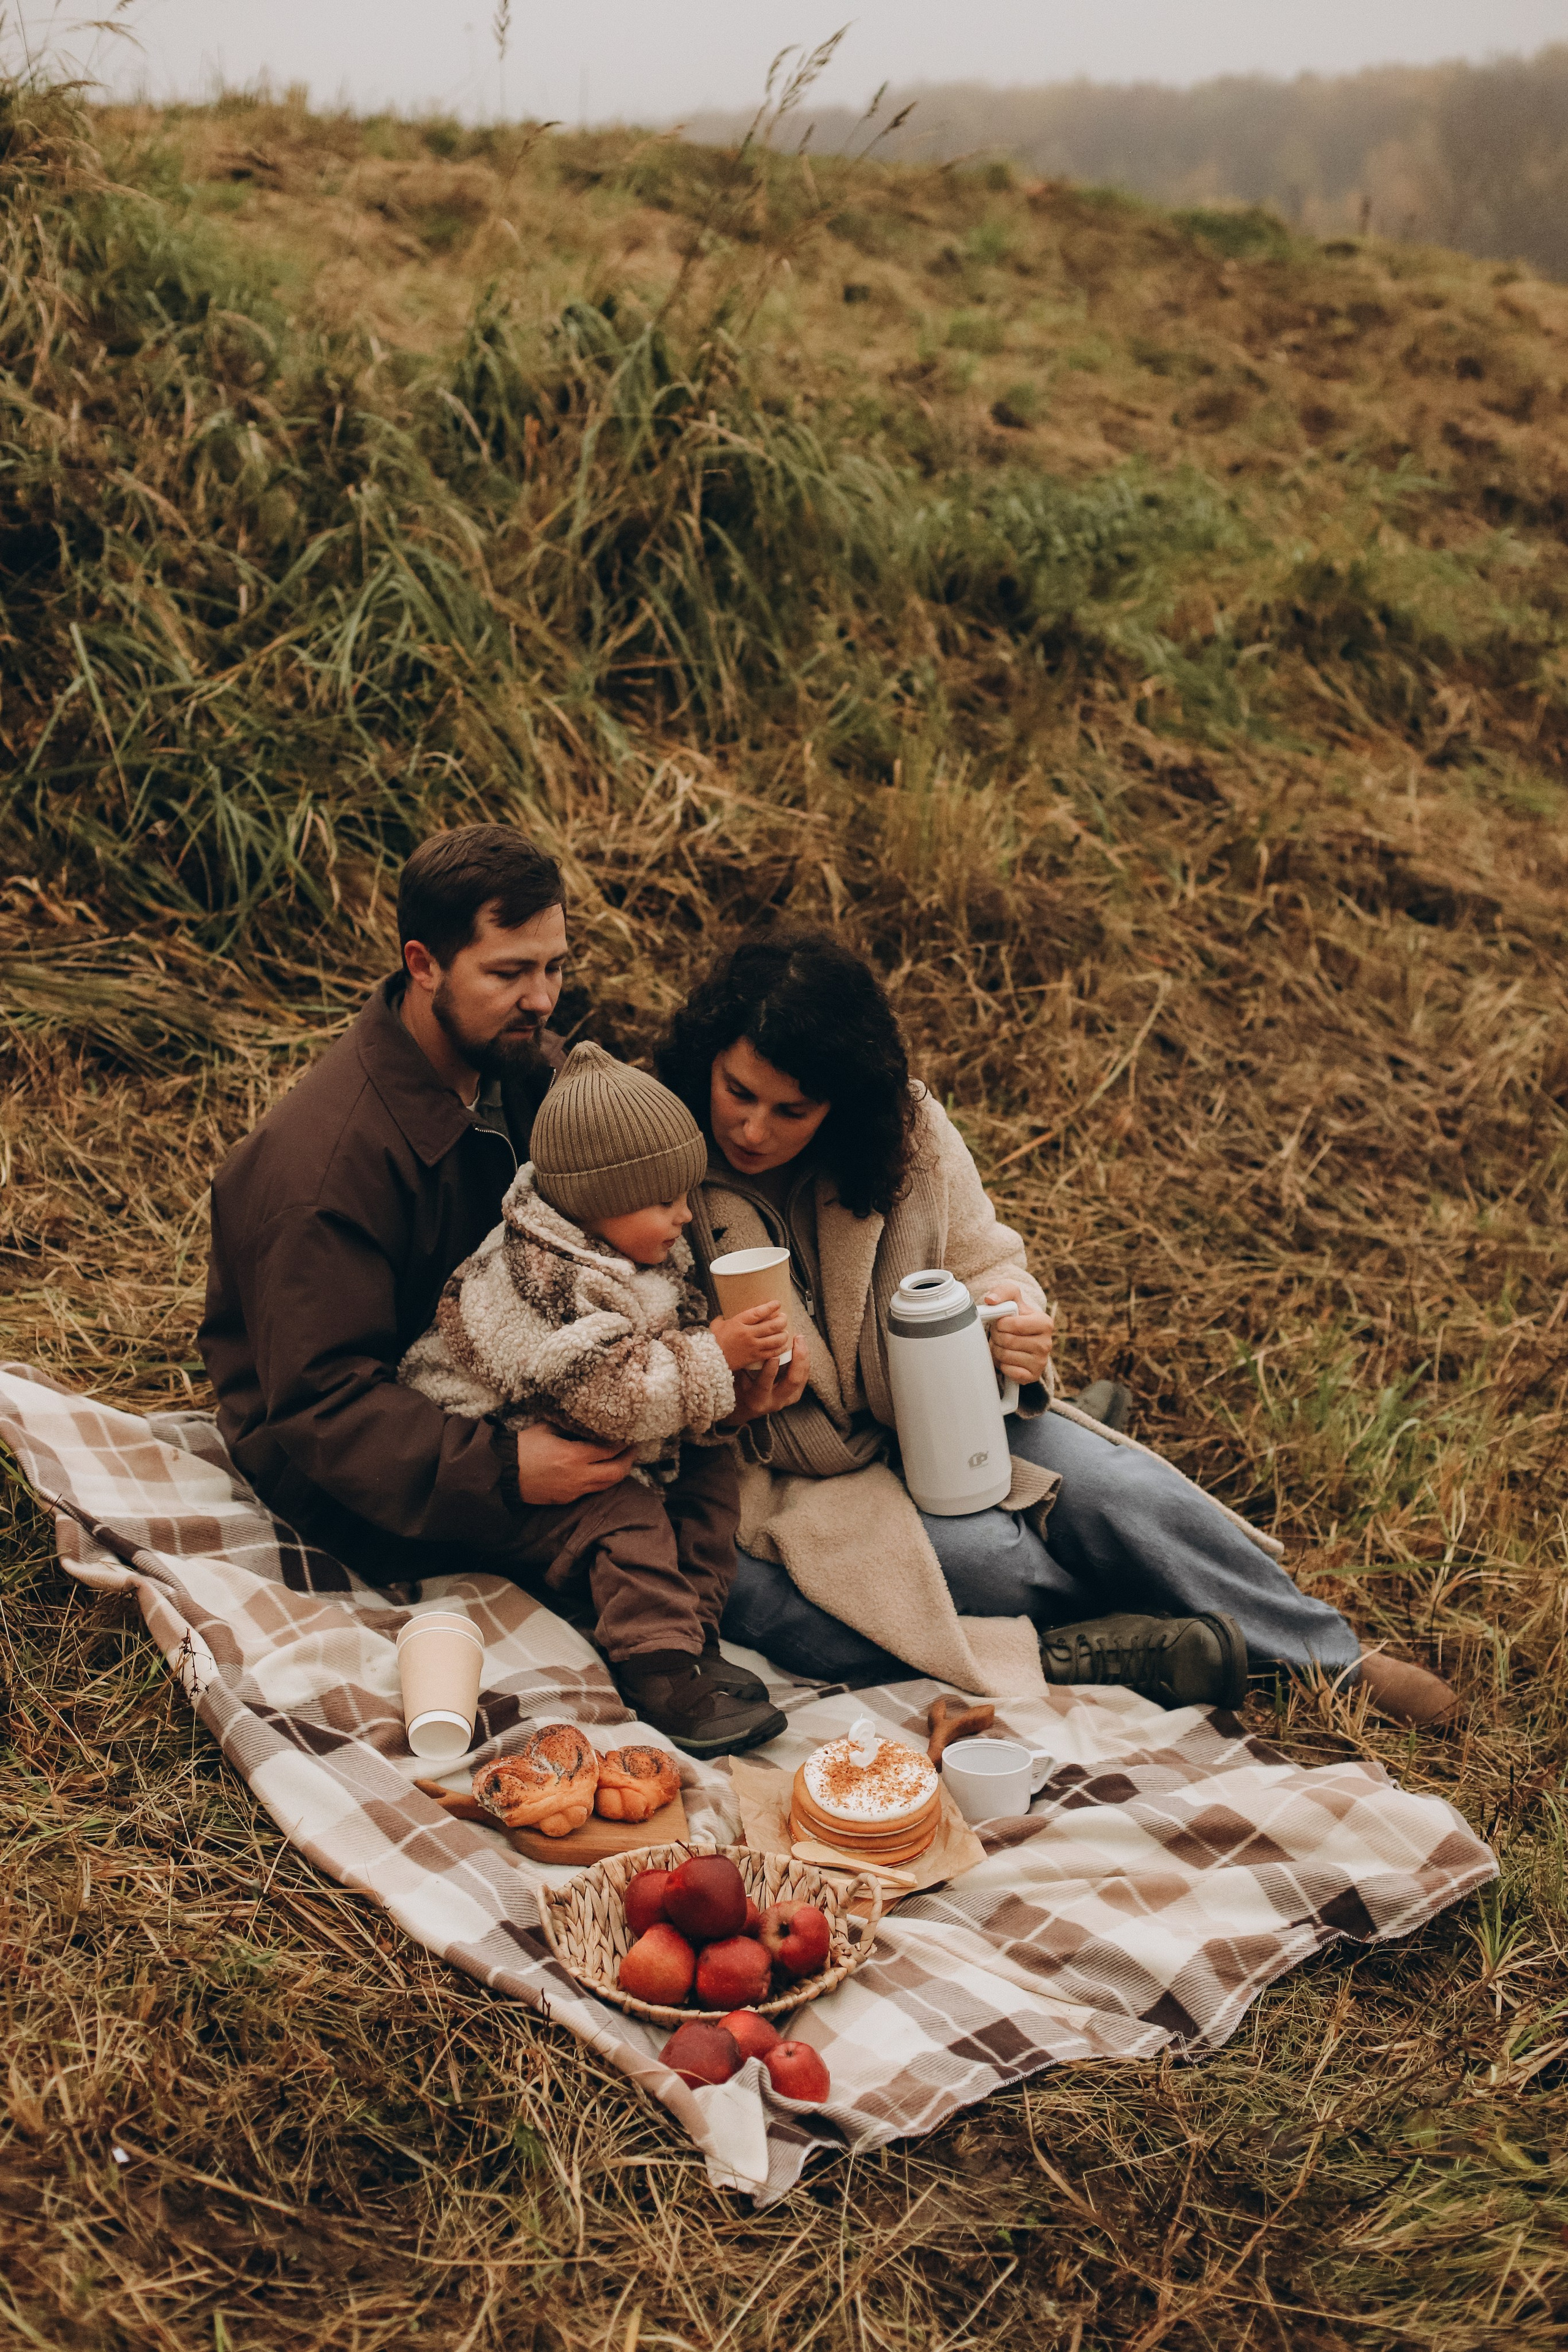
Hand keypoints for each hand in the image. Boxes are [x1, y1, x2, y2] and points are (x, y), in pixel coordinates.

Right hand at [515, 1424, 633, 1505]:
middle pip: (616, 1472)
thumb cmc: (523, 1447)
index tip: (629, 1435)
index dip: (623, 1443)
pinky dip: (601, 1481)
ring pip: (606, 1485)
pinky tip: (600, 1471)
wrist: (502, 1473)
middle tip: (633, 1449)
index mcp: (574, 1456)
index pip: (610, 1450)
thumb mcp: (547, 1428)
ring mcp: (573, 1491)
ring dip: (617, 1473)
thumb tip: (588, 1422)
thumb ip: (570, 1426)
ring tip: (621, 1461)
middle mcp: (578, 1476)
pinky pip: (591, 1491)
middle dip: (629, 1460)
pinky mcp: (566, 1499)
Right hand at [711, 1300, 790, 1371]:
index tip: (777, 1304)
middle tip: (784, 1318)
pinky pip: (772, 1352)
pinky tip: (783, 1345)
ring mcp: (752, 1346)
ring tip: (785, 1332)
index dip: (770, 1307)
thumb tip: (724, 1316)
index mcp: (739, 1322)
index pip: (759, 1312)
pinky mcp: (754, 1357)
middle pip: (772, 1325)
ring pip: (775, 1339)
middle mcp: (748, 1333)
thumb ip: (723, 1319)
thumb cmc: (712, 1341)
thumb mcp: (716, 1325)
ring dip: (783, 1335)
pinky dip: (780, 1348)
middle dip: (781, 1320)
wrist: (709, 1360)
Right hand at [718, 1330, 810, 1427]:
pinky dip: (804, 1362)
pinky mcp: (794, 1396)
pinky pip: (803, 1378)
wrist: (746, 1408)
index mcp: (756, 1400)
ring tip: (801, 1340)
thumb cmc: (737, 1390)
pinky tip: (803, 1347)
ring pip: (801, 1379)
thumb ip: (739, 1366)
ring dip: (804, 1358)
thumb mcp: (734, 1380)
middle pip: (792, 1381)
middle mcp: (774, 1402)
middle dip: (798, 1359)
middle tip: (796, 1340)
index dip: (770, 1371)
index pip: (764, 1385)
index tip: (774, 1355)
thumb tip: (736, 1345)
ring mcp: (786, 1400)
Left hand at [982, 1281, 1054, 1386]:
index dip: (1001, 1323)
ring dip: (996, 1350)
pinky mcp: (1033, 1376)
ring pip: (1006, 1357)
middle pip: (1009, 1341)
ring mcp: (1041, 1362)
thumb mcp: (1012, 1298)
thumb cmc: (1016, 1316)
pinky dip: (1002, 1365)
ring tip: (1001, 1344)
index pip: (1016, 1325)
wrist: (1020, 1336)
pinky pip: (1009, 1371)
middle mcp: (1047, 1344)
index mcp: (1045, 1323)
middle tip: (998, 1333)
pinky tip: (1006, 1358)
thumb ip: (1002, 1292)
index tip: (1000, 1322)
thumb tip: (990, 1300)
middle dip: (997, 1336)